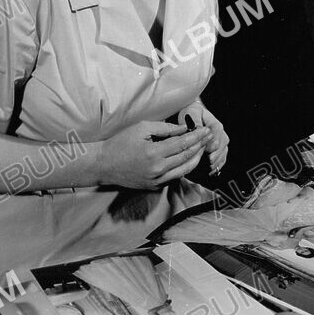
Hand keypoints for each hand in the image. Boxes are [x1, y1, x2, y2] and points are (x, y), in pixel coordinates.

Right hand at [97, 121, 211, 188]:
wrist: (104, 164)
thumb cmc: (121, 143)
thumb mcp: (141, 128)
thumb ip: (165, 128)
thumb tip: (183, 128)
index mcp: (154, 153)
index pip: (183, 144)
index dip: (197, 137)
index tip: (206, 130)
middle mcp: (157, 169)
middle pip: (186, 158)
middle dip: (200, 146)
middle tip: (209, 137)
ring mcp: (156, 180)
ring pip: (184, 170)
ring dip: (196, 159)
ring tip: (203, 148)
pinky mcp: (154, 186)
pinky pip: (174, 177)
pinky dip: (184, 168)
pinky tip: (189, 159)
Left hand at [178, 104, 228, 174]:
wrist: (194, 116)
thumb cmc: (191, 115)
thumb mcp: (191, 113)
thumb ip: (195, 120)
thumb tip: (198, 128)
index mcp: (215, 123)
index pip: (217, 132)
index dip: (212, 141)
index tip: (206, 149)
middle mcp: (221, 133)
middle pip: (222, 145)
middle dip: (215, 153)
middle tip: (208, 161)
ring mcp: (222, 141)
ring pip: (223, 153)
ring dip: (217, 161)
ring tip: (209, 167)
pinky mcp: (220, 149)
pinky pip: (222, 158)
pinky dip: (218, 165)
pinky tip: (211, 170)